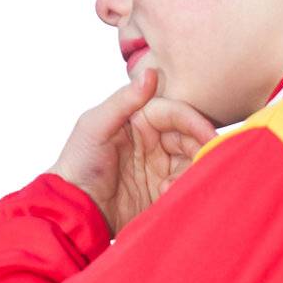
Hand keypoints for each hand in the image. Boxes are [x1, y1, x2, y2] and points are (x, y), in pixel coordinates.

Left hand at [49, 69, 215, 233]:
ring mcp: (159, 166)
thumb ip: (124, 101)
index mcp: (139, 119)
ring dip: (188, 172)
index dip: (194, 122)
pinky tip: (165, 195)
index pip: (175, 113)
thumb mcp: (95, 126)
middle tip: (203, 163)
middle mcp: (153, 140)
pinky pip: (184, 184)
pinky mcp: (162, 190)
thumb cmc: (77, 164)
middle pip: (189, 137)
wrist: (74, 209)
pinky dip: (182, 188)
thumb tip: (151, 73)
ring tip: (169, 186)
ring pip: (190, 161)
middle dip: (198, 149)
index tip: (209, 136)